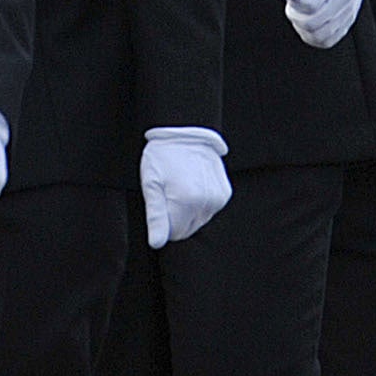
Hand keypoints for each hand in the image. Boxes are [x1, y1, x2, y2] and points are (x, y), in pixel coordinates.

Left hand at [139, 126, 231, 248]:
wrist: (186, 131)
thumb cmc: (163, 156)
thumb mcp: (151, 184)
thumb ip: (156, 216)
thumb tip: (157, 243)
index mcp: (186, 202)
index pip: (174, 234)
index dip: (163, 222)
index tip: (159, 202)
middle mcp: (206, 203)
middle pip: (188, 229)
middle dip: (176, 217)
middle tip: (168, 192)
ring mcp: (218, 199)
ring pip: (198, 220)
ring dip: (188, 210)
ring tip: (180, 186)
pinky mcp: (224, 194)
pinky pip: (209, 209)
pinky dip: (200, 202)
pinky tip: (193, 184)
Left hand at [277, 0, 375, 49]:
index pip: (307, 4)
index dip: (294, 1)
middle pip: (311, 23)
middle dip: (296, 14)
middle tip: (297, 0)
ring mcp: (347, 12)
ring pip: (318, 35)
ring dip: (304, 26)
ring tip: (305, 9)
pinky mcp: (348, 23)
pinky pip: (326, 40)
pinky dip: (314, 34)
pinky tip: (312, 18)